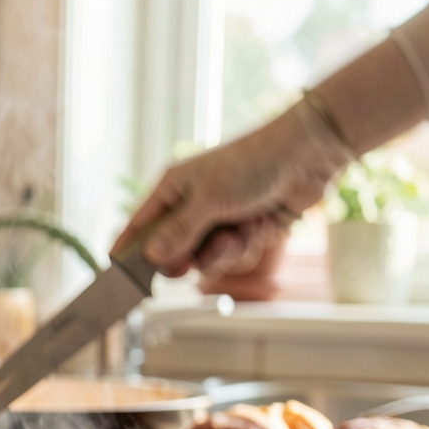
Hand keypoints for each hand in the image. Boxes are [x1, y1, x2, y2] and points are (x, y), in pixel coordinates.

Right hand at [115, 104, 349, 276]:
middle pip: (173, 252)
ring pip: (207, 260)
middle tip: (189, 263)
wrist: (308, 156)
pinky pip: (236, 256)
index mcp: (173, 188)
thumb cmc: (253, 163)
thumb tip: (152, 257)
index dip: (128, 249)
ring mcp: (219, 220)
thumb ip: (179, 231)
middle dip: (188, 258)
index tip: (119, 272)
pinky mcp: (245, 231)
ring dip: (227, 252)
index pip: (139, 224)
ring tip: (241, 230)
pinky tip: (263, 222)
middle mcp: (192, 206)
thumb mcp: (210, 198)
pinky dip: (250, 244)